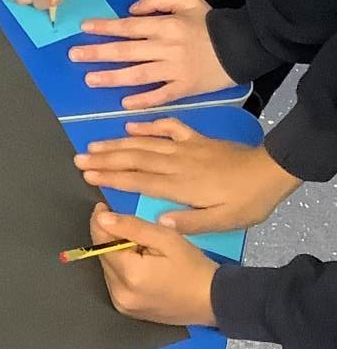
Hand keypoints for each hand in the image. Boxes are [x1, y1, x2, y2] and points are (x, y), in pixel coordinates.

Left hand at [67, 0, 228, 109]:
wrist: (243, 45)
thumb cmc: (211, 22)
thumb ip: (158, 0)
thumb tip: (130, 10)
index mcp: (166, 25)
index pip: (128, 27)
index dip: (105, 28)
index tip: (84, 29)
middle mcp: (167, 47)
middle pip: (126, 51)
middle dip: (98, 53)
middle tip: (75, 56)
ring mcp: (176, 69)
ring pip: (138, 74)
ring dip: (112, 78)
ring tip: (90, 79)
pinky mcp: (185, 87)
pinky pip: (161, 96)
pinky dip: (143, 101)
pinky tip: (124, 104)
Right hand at [75, 119, 298, 232]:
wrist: (271, 171)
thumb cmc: (246, 201)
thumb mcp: (223, 220)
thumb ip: (189, 222)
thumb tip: (157, 222)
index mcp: (179, 186)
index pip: (137, 180)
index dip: (111, 178)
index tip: (87, 176)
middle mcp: (176, 163)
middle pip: (134, 160)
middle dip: (104, 159)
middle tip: (78, 159)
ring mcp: (185, 148)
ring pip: (144, 144)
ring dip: (117, 144)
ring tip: (93, 145)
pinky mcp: (196, 139)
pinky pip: (168, 128)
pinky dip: (148, 126)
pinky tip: (131, 126)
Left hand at [88, 204, 218, 329]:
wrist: (213, 301)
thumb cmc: (194, 268)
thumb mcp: (167, 239)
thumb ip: (131, 227)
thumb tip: (101, 219)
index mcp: (129, 274)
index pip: (101, 242)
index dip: (100, 222)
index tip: (103, 209)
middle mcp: (119, 293)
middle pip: (103, 256)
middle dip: (112, 239)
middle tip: (134, 231)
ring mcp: (122, 304)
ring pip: (108, 269)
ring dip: (118, 255)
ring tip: (143, 250)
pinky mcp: (127, 310)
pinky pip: (116, 283)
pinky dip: (123, 271)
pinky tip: (142, 266)